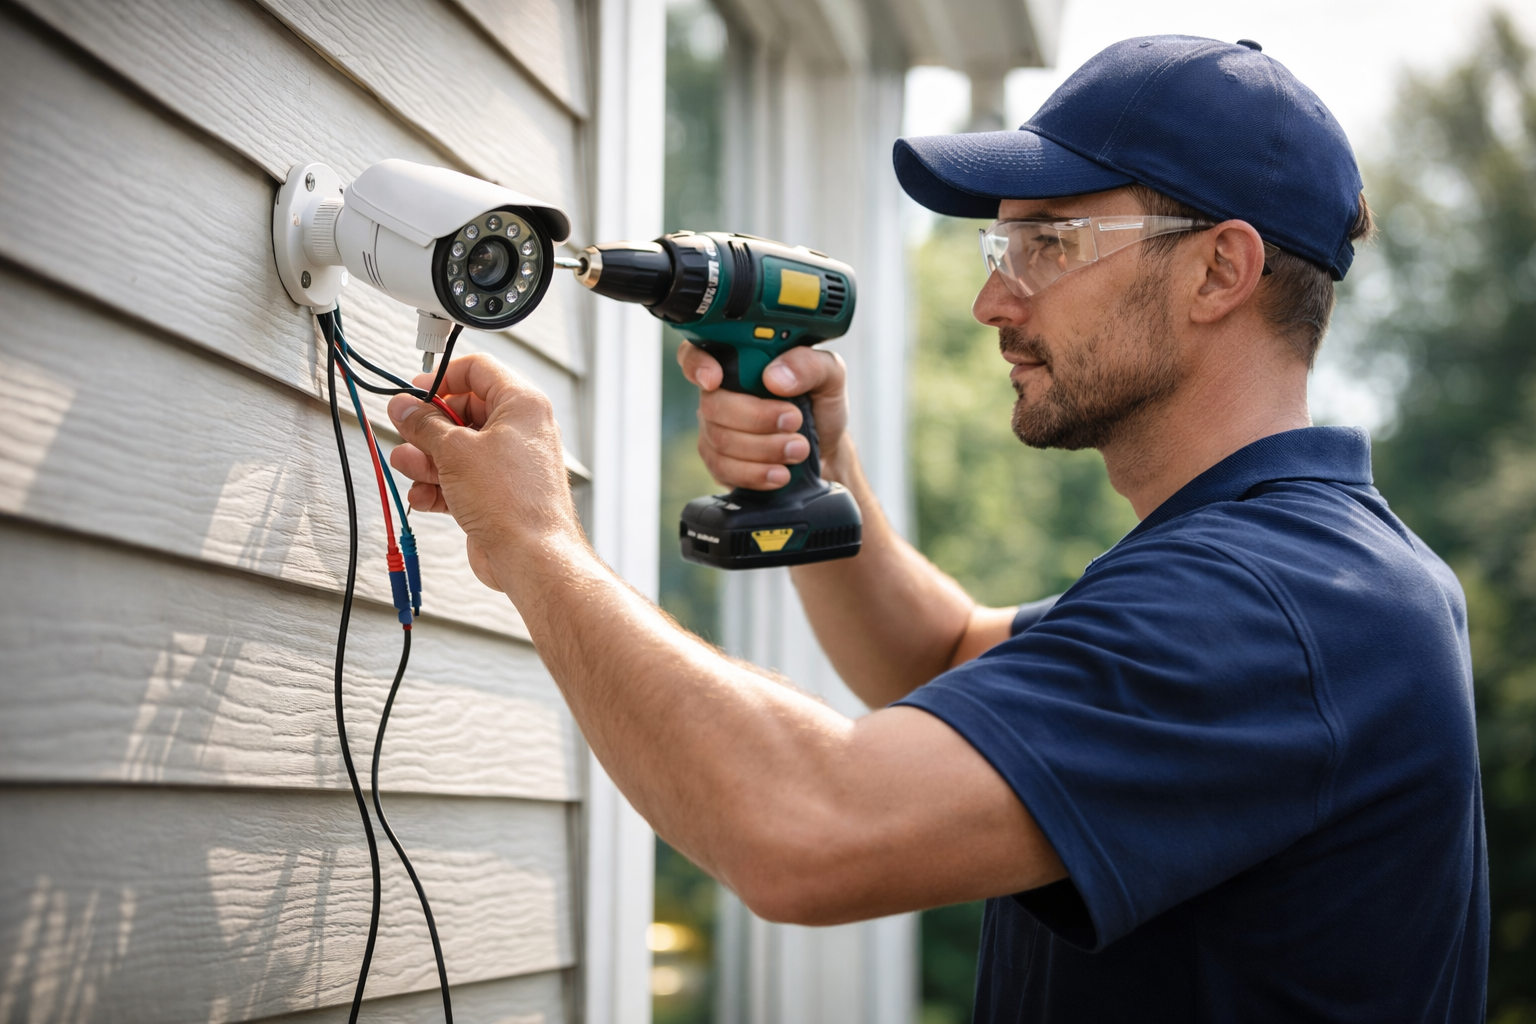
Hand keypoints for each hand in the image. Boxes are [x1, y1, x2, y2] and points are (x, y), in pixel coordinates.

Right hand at [386, 353, 580, 591]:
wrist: (531, 557)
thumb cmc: (511, 501)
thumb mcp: (455, 451)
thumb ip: (424, 425)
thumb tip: (404, 407)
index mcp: (522, 405)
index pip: (479, 370)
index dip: (442, 376)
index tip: (415, 391)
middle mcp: (521, 431)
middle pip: (465, 412)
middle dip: (429, 425)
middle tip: (405, 432)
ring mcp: (511, 465)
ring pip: (459, 449)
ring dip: (428, 459)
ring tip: (407, 466)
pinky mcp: (499, 494)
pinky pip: (463, 480)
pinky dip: (440, 486)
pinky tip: (423, 496)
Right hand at [678, 343, 849, 489]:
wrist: (825, 452)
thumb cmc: (820, 408)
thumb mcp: (830, 377)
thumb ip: (809, 365)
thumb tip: (775, 377)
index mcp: (740, 362)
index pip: (696, 353)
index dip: (697, 364)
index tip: (714, 379)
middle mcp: (722, 393)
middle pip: (712, 404)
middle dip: (756, 417)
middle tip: (793, 420)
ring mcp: (716, 429)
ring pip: (720, 439)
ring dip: (763, 448)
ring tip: (798, 449)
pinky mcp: (720, 462)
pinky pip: (724, 468)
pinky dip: (755, 473)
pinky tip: (779, 473)